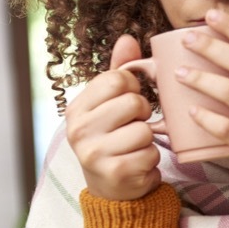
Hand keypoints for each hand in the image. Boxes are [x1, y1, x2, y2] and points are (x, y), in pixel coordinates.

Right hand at [66, 35, 162, 200]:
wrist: (110, 189)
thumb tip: (128, 38)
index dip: (133, 88)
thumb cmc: (113, 139)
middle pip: (133, 102)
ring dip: (148, 139)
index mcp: (77, 108)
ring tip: (134, 147)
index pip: (116, 79)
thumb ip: (119, 71)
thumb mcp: (110, 104)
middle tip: (133, 126)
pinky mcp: (115, 172)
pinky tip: (137, 163)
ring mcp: (94, 153)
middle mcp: (79, 130)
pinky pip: (151, 153)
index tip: (128, 101)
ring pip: (145, 130)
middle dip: (143, 114)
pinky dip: (151, 159)